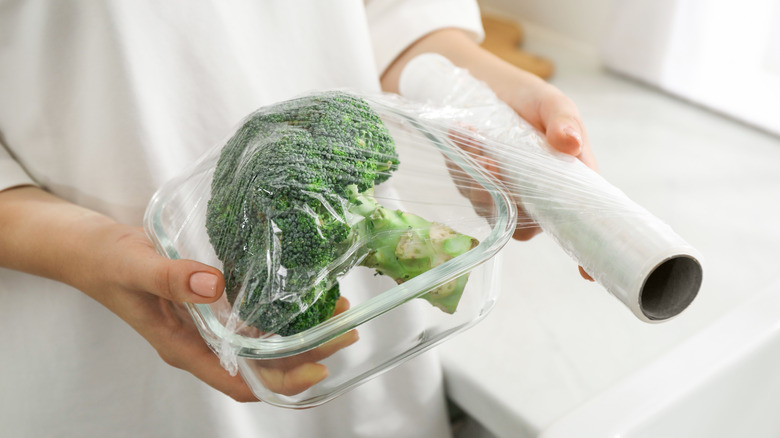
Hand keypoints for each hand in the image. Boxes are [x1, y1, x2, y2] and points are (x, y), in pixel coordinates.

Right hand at [0, 186, 354, 400]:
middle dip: (305, 352)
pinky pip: (249, 316)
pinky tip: (298, 291)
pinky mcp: (207, 302)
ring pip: (259, 340)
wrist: (86, 247)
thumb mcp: (135, 266)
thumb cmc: (105, 261)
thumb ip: (171, 277)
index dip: (281, 381)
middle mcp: (200, 342)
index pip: (240, 380)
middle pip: (260, 363)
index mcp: (184, 347)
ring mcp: (205, 325)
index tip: (319, 365)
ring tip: (334, 308)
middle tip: (344, 328)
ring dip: (297, 330)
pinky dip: (278, 309)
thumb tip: (215, 286)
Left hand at [381, 28, 597, 279]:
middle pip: (529, 225)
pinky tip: (463, 133)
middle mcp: (534, 195)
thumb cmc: (524, 97)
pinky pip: (468, 188)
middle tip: (495, 163)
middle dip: (511, 201)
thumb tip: (569, 144)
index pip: (580, 221)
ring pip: (493, 209)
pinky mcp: (472, 185)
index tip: (587, 275)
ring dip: (482, 179)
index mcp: (564, 181)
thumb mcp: (549, 102)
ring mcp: (501, 194)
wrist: (477, 83)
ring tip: (476, 142)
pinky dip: (464, 163)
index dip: (585, 251)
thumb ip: (562, 120)